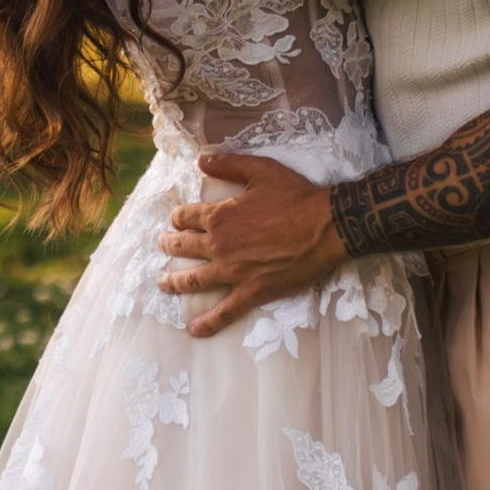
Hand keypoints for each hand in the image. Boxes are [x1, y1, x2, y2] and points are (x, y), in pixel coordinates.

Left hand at [159, 148, 346, 335]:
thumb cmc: (296, 196)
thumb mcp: (261, 170)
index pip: (185, 217)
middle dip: (168, 246)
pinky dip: (207, 323)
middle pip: (182, 247)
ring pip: (193, 280)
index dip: (178, 217)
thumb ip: (228, 164)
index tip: (177, 220)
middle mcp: (219, 245)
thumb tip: (200, 159)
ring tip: (162, 284)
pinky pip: (224, 312)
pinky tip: (193, 330)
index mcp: (219, 216)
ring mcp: (233, 271)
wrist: (327, 227)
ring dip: (174, 282)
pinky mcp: (252, 292)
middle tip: (163, 246)